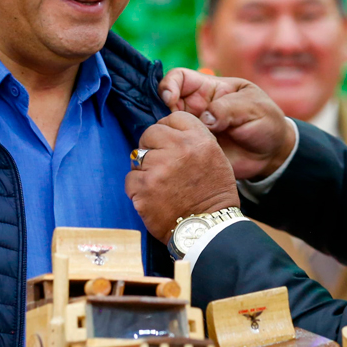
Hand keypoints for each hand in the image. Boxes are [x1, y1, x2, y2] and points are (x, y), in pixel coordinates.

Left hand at [125, 112, 238, 242]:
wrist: (207, 228)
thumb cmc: (213, 196)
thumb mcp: (215, 158)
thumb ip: (194, 140)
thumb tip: (170, 132)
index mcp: (199, 140)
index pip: (173, 118)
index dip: (168, 130)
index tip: (168, 143)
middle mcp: (179, 149)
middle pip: (151, 133)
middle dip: (152, 147)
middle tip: (161, 166)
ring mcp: (159, 168)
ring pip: (137, 156)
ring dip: (144, 170)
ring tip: (160, 185)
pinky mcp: (144, 187)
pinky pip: (130, 179)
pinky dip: (137, 189)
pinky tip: (153, 198)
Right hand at [158, 68, 294, 180]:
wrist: (272, 155)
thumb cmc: (266, 122)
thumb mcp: (253, 108)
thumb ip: (228, 109)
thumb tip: (204, 119)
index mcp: (209, 89)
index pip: (178, 78)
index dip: (168, 85)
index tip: (170, 99)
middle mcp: (196, 108)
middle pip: (164, 103)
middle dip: (162, 113)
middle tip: (170, 126)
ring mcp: (193, 130)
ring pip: (166, 127)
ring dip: (166, 134)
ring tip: (177, 143)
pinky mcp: (194, 150)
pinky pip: (176, 149)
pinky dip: (172, 152)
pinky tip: (180, 157)